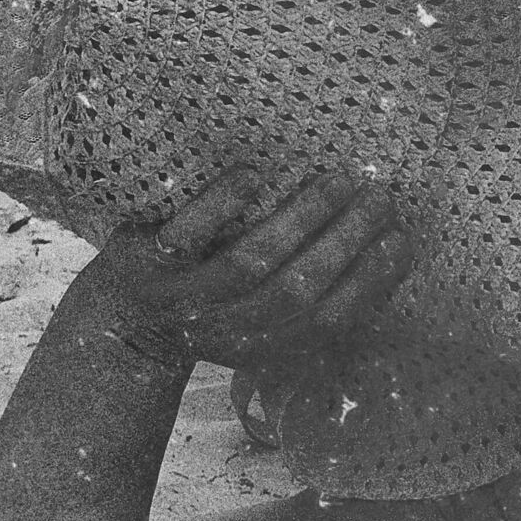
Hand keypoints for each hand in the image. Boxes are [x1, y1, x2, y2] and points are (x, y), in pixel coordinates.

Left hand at [86, 166, 412, 371]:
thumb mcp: (263, 328)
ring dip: (301, 218)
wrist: (119, 331)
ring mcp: (186, 298)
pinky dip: (220, 205)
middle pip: (298, 288)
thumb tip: (387, 252)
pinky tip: (254, 174)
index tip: (401, 240)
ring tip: (340, 178)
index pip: (329, 320)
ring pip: (252, 262)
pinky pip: (186, 234)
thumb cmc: (211, 316)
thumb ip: (311, 302)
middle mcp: (229, 328)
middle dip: (346, 241)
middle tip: (381, 197)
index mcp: (267, 346)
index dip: (369, 283)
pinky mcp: (145, 264)